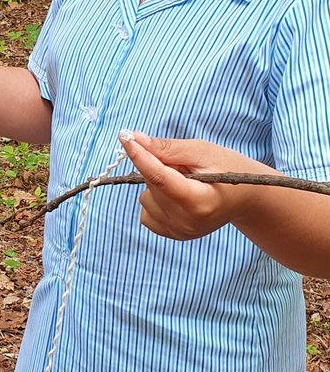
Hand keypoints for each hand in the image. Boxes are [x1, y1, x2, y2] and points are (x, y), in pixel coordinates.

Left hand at [119, 129, 259, 239]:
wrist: (246, 197)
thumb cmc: (228, 167)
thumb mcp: (203, 150)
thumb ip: (168, 148)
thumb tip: (137, 140)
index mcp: (199, 201)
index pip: (159, 178)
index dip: (140, 156)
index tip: (126, 137)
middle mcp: (186, 222)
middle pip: (152, 186)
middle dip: (158, 167)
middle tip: (183, 164)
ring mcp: (179, 231)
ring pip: (146, 198)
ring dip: (157, 184)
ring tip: (185, 180)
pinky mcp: (173, 235)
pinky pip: (146, 212)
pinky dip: (155, 199)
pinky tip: (176, 194)